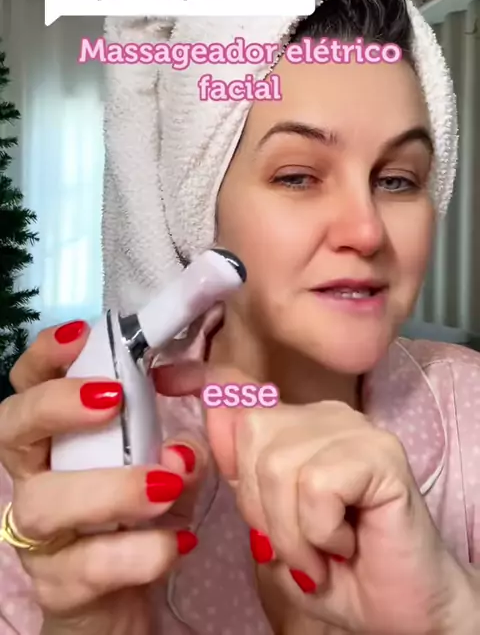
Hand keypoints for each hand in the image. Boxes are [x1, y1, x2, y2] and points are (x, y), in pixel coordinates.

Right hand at [0, 322, 205, 634]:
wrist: (126, 601)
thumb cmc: (143, 517)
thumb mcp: (168, 466)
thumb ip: (182, 438)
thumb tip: (198, 426)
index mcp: (57, 440)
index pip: (29, 386)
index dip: (45, 356)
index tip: (82, 335)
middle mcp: (35, 479)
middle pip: (10, 431)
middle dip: (56, 405)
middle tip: (113, 399)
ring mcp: (40, 536)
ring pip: (43, 503)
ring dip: (111, 487)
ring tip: (167, 485)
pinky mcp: (58, 588)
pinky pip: (86, 567)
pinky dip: (138, 551)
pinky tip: (177, 542)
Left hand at [156, 362, 473, 634]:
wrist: (399, 613)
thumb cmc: (335, 572)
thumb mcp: (271, 527)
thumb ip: (243, 474)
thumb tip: (212, 406)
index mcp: (299, 426)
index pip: (242, 395)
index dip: (206, 386)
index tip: (166, 378)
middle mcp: (327, 416)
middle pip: (252, 437)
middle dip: (260, 509)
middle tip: (298, 544)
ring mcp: (356, 430)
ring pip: (279, 466)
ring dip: (291, 532)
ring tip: (323, 551)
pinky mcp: (381, 455)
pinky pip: (315, 485)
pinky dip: (319, 532)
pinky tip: (345, 545)